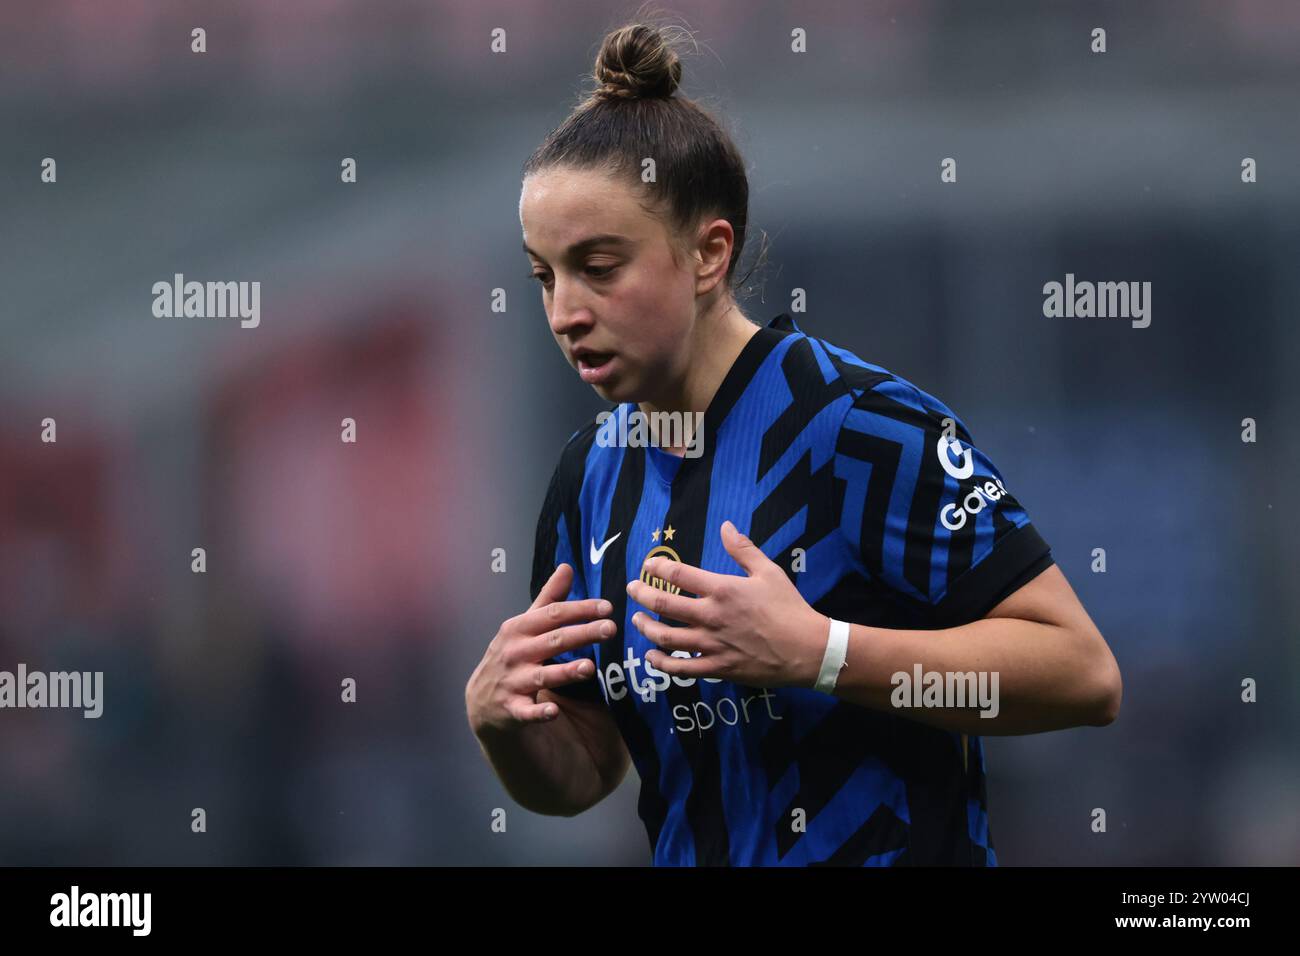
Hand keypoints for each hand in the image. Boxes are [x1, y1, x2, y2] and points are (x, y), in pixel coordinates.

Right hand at [466, 563, 616, 735]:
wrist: (482, 700)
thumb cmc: (511, 655)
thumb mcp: (525, 625)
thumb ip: (548, 599)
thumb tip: (566, 567)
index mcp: (518, 628)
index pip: (553, 614)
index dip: (580, 609)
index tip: (607, 607)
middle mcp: (514, 653)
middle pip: (553, 641)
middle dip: (582, 634)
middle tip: (610, 629)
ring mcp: (512, 682)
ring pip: (542, 676)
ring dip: (565, 672)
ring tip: (589, 667)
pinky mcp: (512, 710)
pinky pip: (526, 712)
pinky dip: (538, 712)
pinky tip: (552, 711)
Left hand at [625, 521, 828, 688]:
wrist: (806, 649)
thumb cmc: (788, 608)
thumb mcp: (769, 572)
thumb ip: (743, 549)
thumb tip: (725, 526)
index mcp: (722, 589)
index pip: (677, 574)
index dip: (657, 567)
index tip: (648, 565)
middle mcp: (711, 616)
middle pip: (662, 604)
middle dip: (641, 594)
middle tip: (632, 589)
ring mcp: (711, 644)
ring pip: (664, 638)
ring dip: (645, 628)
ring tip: (637, 620)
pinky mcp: (716, 667)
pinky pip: (679, 669)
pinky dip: (660, 664)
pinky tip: (651, 657)